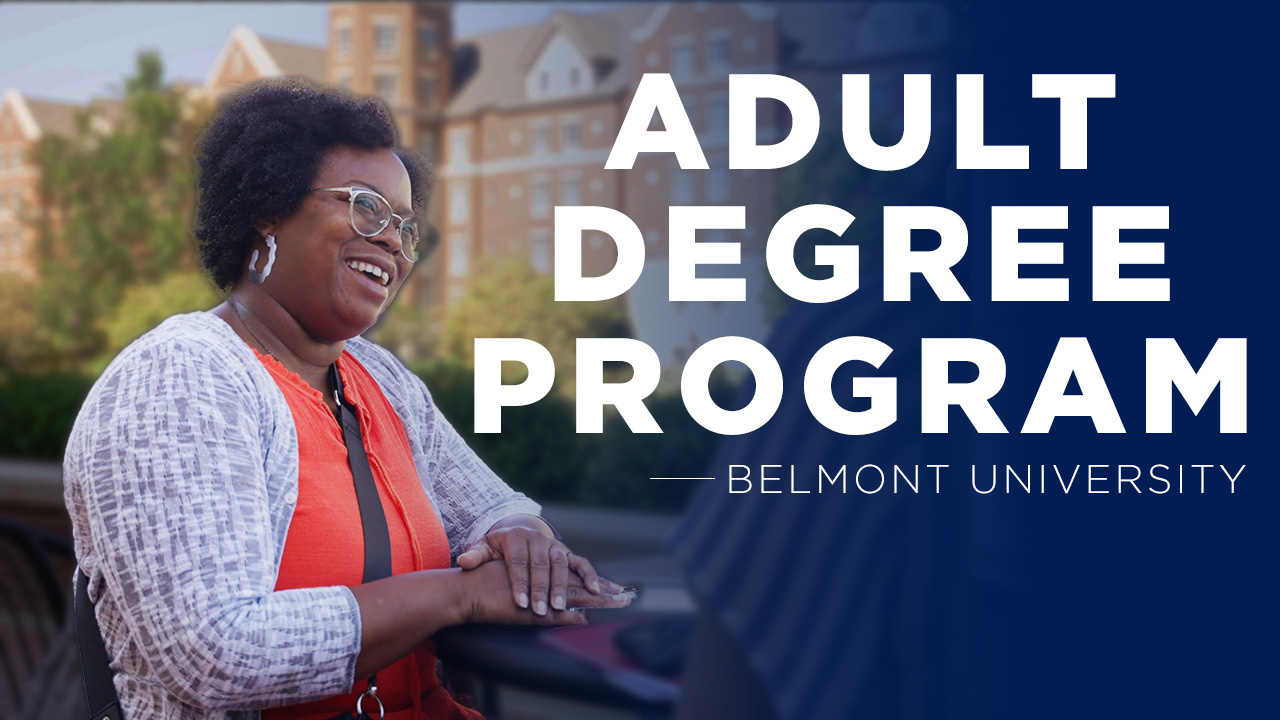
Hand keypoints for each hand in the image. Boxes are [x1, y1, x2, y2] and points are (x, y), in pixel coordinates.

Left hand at [456, 517, 625, 615]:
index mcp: (515, 537)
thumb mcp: (483, 548)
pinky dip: (589, 575)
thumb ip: (475, 556)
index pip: (518, 562)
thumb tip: (464, 561)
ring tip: (559, 607)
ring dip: (561, 586)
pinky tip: (594, 590)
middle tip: (540, 611)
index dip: (519, 583)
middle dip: (541, 589)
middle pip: (540, 565)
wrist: (516, 533)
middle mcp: (537, 539)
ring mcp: (553, 545)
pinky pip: (580, 562)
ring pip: (560, 565)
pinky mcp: (566, 551)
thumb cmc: (497, 548)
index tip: (520, 603)